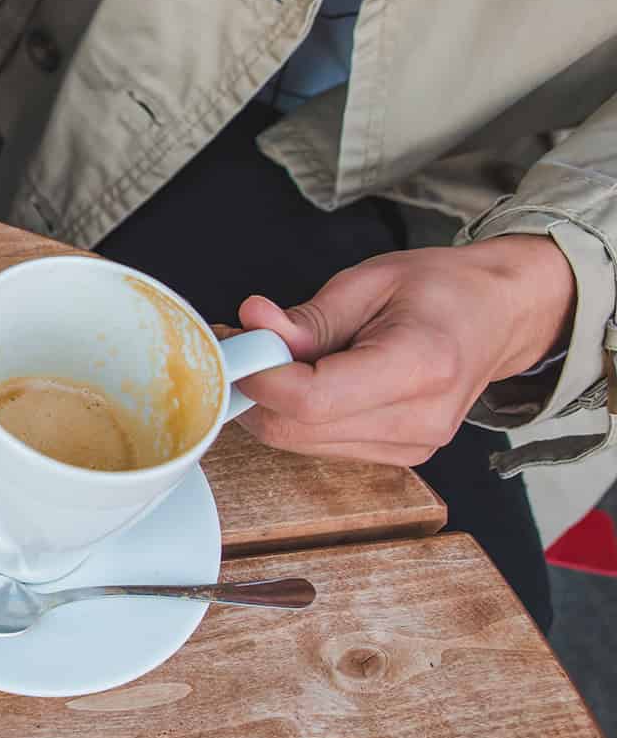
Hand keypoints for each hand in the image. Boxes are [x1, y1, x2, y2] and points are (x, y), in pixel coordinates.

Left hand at [234, 235, 574, 465]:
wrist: (500, 316)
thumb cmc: (441, 289)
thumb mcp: (371, 281)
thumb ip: (308, 316)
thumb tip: (250, 324)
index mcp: (420, 366)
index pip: (311, 399)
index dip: (259, 374)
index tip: (237, 341)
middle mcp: (419, 420)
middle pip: (295, 429)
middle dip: (254, 387)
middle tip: (244, 342)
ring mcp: (412, 447)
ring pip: (299, 441)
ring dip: (272, 402)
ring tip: (282, 354)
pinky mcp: (400, 456)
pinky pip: (320, 443)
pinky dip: (297, 414)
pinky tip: (309, 378)